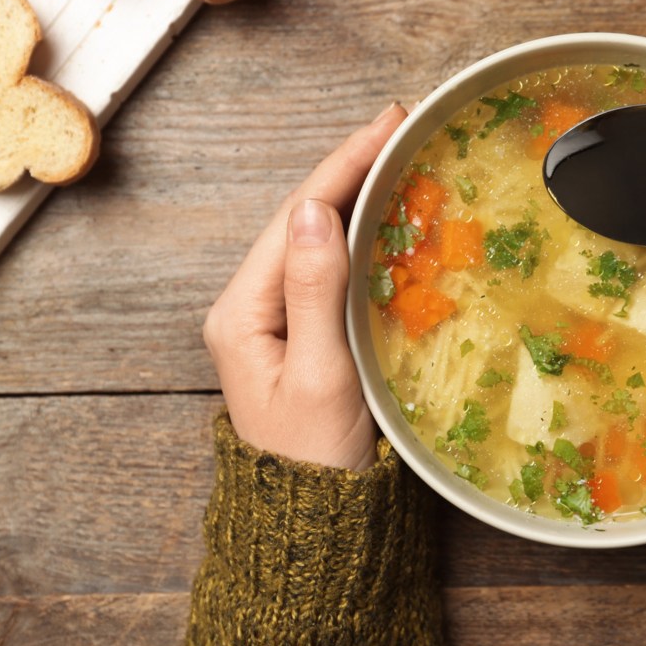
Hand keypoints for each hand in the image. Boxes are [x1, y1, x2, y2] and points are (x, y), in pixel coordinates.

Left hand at [203, 104, 407, 470]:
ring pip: (319, 239)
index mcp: (244, 311)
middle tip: (401, 127)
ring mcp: (278, 319)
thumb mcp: (318, 375)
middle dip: (351, 169)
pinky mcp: (306, 334)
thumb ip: (315, 292)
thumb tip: (314, 211)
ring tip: (399, 157)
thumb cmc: (317, 459)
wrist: (317, 521)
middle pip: (303, 219)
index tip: (386, 123)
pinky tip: (391, 217)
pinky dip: (364, 236)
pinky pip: (333, 269)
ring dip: (358, 196)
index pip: (296, 216)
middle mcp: (253, 306)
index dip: (342, 164)